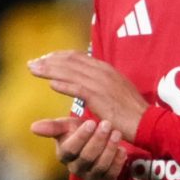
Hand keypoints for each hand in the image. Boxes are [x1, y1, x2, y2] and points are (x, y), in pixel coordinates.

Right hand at [32, 114, 132, 179]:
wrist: (95, 146)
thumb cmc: (79, 133)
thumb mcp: (67, 127)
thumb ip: (53, 126)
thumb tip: (32, 127)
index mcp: (64, 155)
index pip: (70, 149)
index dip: (81, 137)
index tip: (91, 122)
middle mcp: (75, 169)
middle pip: (87, 157)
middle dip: (98, 140)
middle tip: (108, 124)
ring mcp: (90, 176)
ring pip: (101, 166)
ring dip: (110, 149)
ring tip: (117, 133)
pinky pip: (112, 174)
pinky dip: (118, 161)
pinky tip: (122, 149)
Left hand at [33, 52, 147, 135]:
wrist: (147, 122)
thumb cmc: (132, 111)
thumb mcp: (116, 92)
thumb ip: (101, 84)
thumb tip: (87, 84)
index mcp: (106, 69)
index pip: (78, 57)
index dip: (59, 56)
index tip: (45, 59)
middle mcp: (103, 72)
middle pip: (70, 61)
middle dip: (49, 61)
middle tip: (32, 63)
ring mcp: (102, 84)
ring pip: (70, 73)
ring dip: (50, 70)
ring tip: (34, 70)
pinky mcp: (101, 98)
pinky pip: (78, 89)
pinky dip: (64, 85)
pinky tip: (51, 84)